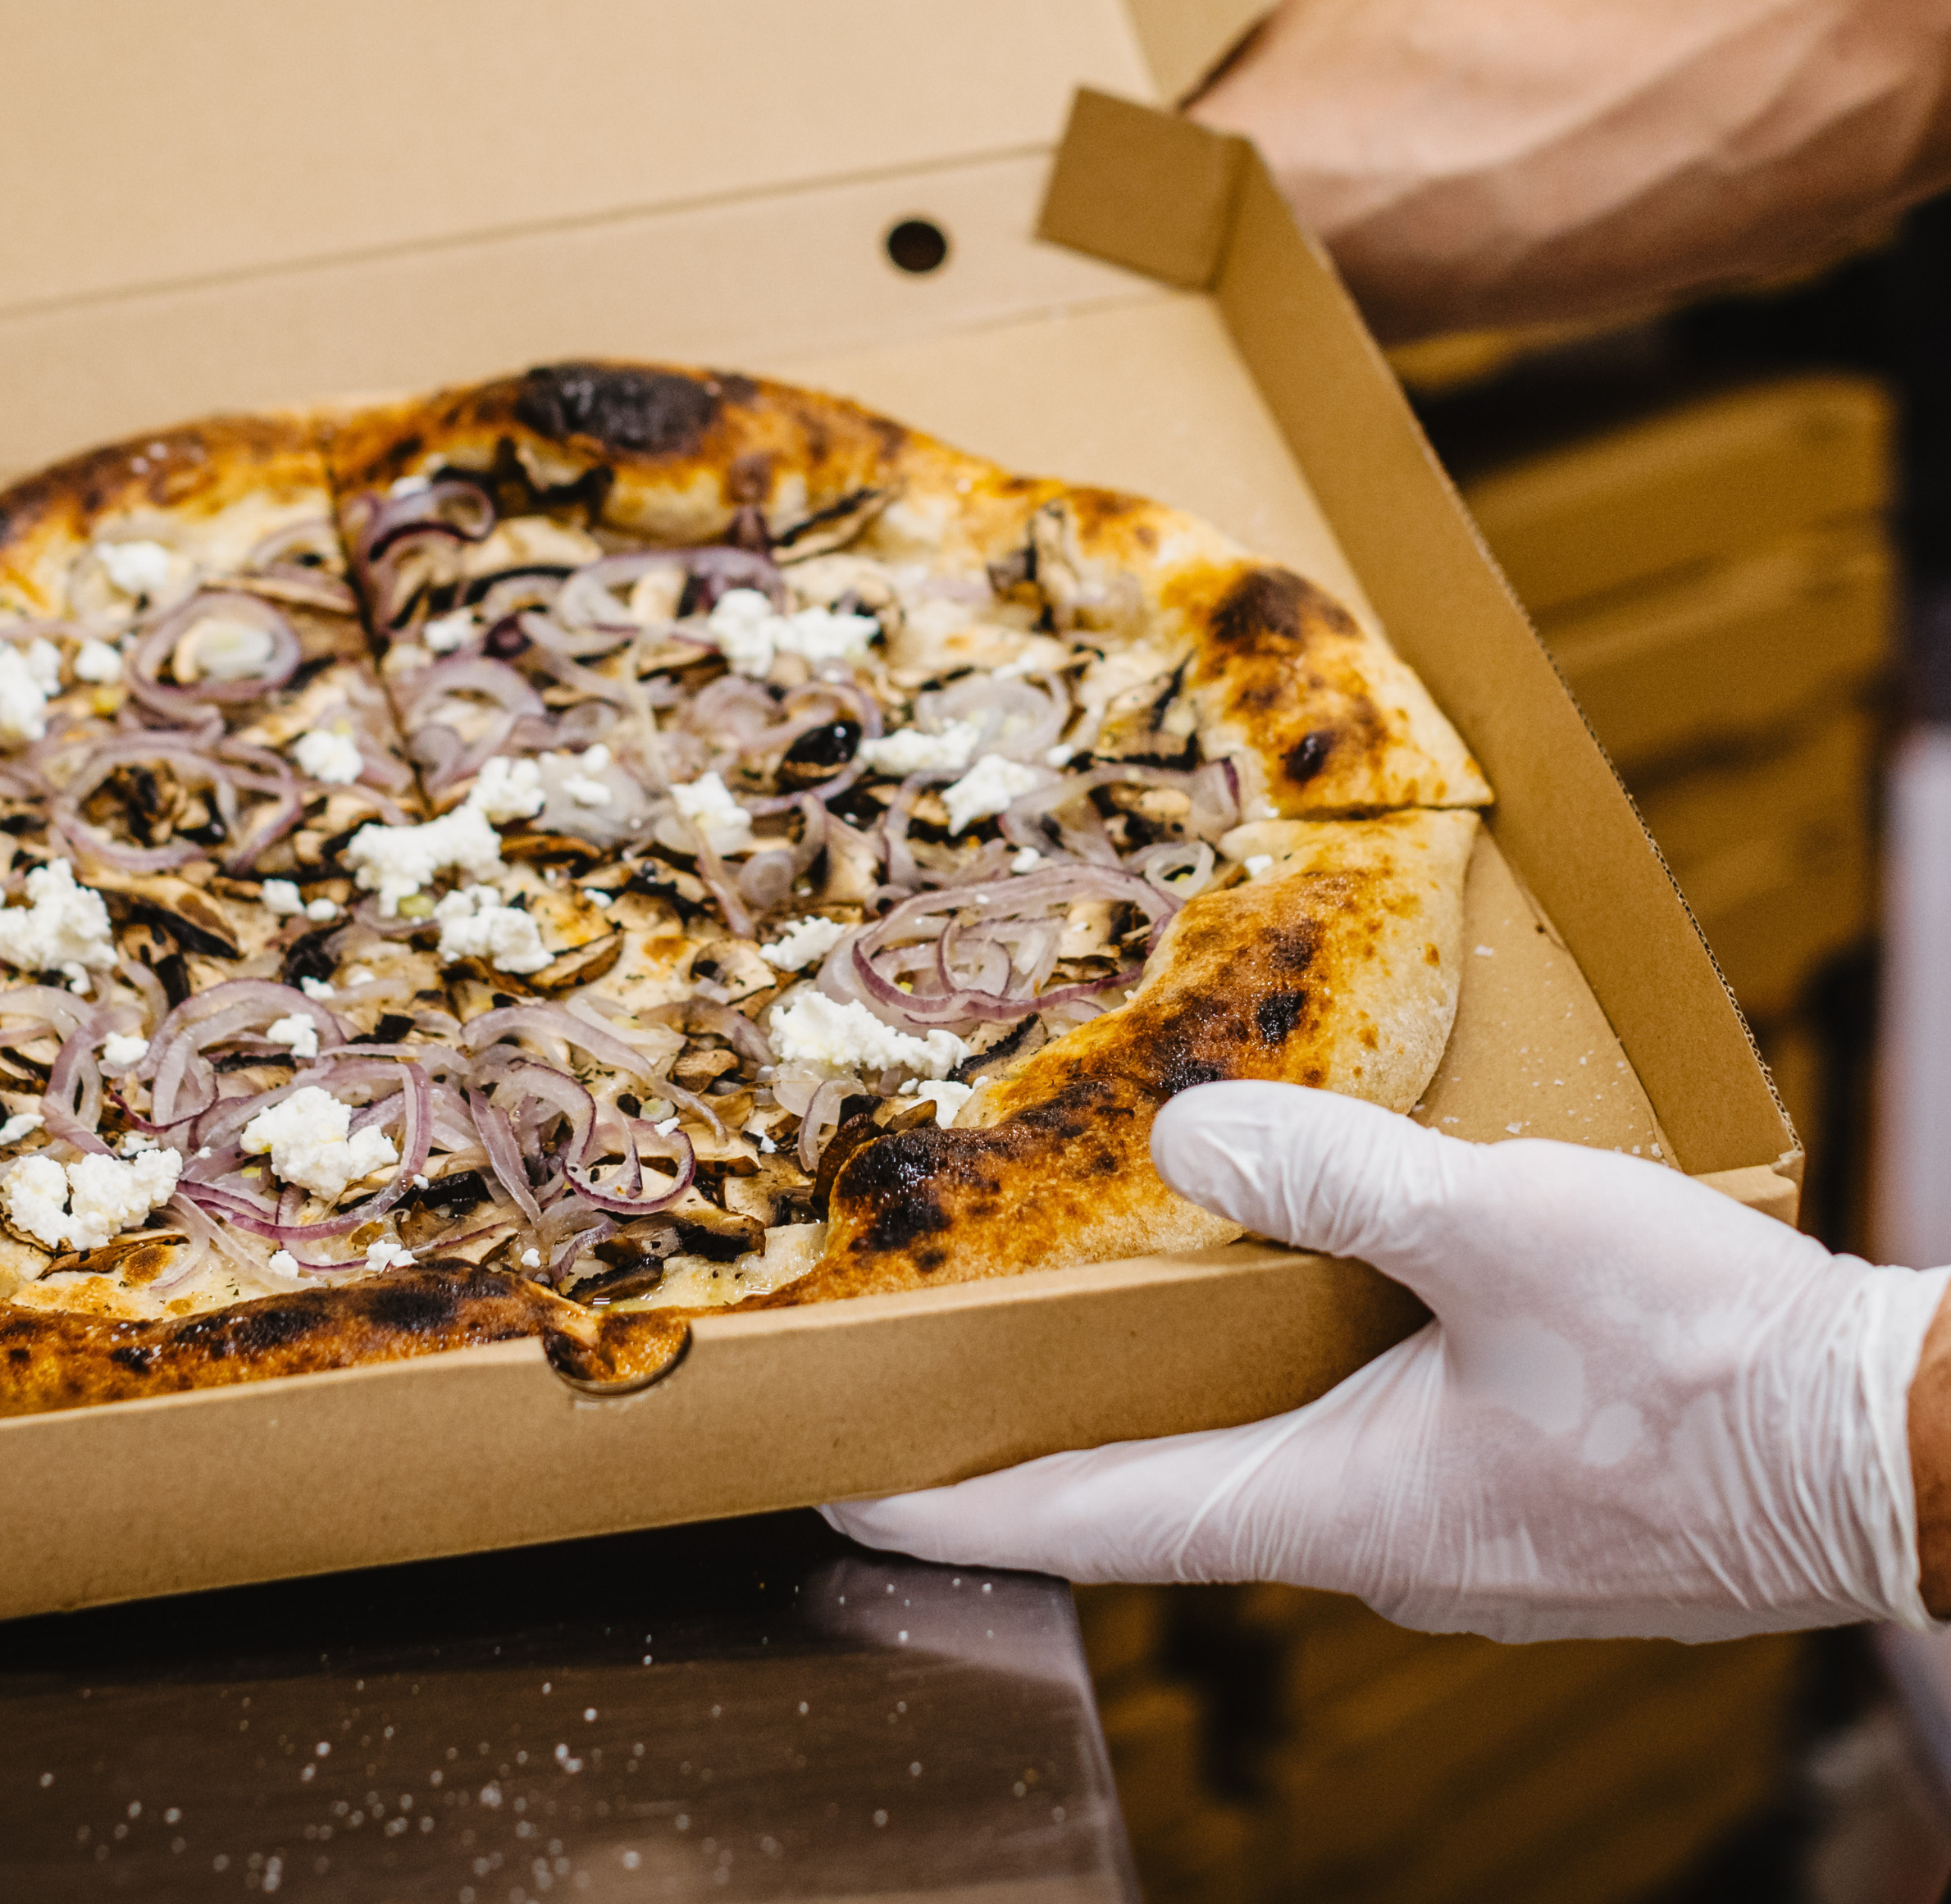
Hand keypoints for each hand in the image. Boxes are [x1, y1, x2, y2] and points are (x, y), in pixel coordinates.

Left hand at [821, 1082, 1950, 1642]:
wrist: (1908, 1451)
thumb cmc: (1719, 1365)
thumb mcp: (1506, 1234)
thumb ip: (1338, 1180)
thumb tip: (1194, 1137)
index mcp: (1343, 1508)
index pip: (1095, 1519)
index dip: (954, 1498)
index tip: (839, 1483)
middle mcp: (1382, 1546)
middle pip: (1163, 1493)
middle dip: (1051, 1433)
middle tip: (948, 1362)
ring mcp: (1457, 1529)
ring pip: (1265, 1458)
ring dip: (1177, 1393)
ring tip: (1095, 1305)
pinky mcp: (1520, 1490)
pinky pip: (1357, 1434)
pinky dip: (1285, 1372)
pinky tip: (1288, 1292)